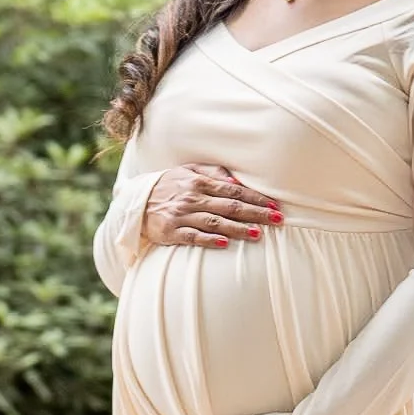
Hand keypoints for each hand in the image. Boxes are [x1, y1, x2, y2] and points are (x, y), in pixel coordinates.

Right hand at [143, 163, 280, 249]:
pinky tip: (225, 243)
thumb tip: (235, 181)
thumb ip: (212, 172)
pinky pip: (192, 236)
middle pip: (230, 206)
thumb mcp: (187, 171)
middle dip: (256, 214)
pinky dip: (209, 240)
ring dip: (237, 228)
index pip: (233, 191)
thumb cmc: (168, 186)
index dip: (255, 199)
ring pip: (214, 222)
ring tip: (257, 234)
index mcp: (199, 182)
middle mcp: (191, 198)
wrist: (136, 203)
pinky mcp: (170, 232)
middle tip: (277, 220)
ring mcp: (181, 215)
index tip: (274, 206)